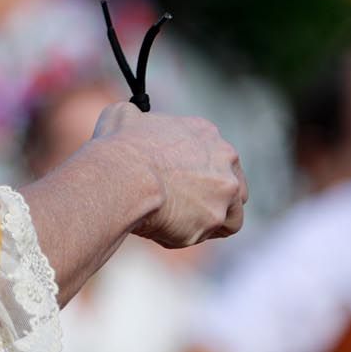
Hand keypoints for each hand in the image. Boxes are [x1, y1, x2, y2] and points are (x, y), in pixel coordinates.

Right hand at [95, 103, 246, 247]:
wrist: (122, 176)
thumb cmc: (119, 147)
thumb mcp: (123, 117)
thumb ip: (136, 118)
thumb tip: (130, 120)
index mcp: (204, 132)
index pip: (213, 155)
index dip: (196, 172)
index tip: (179, 182)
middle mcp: (224, 157)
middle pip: (231, 183)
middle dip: (213, 197)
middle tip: (185, 207)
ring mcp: (225, 189)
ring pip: (230, 212)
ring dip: (207, 219)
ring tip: (176, 223)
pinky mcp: (217, 217)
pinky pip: (208, 232)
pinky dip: (192, 234)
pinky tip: (168, 229)